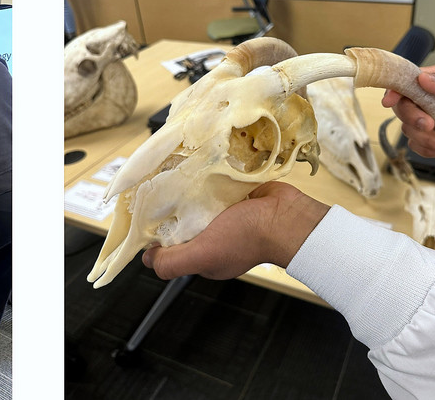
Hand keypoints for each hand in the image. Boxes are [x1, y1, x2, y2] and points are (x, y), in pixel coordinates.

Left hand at [141, 182, 328, 280]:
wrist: (287, 216)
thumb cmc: (247, 238)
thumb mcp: (203, 256)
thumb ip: (172, 263)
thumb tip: (146, 259)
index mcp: (204, 256)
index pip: (171, 246)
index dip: (157, 234)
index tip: (148, 215)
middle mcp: (213, 238)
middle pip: (182, 222)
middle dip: (171, 209)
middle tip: (160, 191)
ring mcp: (225, 217)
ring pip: (196, 203)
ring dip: (187, 191)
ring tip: (175, 176)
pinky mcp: (235, 197)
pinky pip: (214, 188)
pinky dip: (206, 181)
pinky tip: (197, 171)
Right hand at [381, 64, 434, 156]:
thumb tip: (424, 78)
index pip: (407, 82)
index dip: (395, 91)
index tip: (390, 101)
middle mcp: (430, 101)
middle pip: (404, 108)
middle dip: (413, 119)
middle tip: (430, 125)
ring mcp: (431, 120)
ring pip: (410, 131)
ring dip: (428, 139)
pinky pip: (419, 146)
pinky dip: (431, 150)